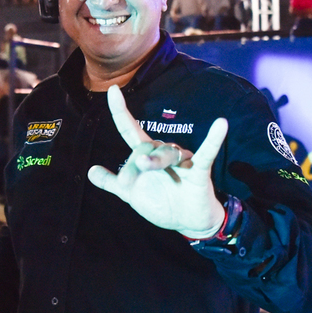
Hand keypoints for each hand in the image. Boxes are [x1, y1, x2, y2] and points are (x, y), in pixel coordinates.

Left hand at [87, 85, 227, 238]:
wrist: (188, 223)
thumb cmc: (161, 204)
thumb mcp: (131, 195)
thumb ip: (111, 183)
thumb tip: (90, 171)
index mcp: (146, 156)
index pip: (131, 129)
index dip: (121, 111)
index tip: (113, 89)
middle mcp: (164, 153)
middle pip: (146, 146)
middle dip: (137, 163)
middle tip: (129, 183)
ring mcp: (182, 161)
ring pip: (167, 152)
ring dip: (156, 161)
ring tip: (148, 167)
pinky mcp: (199, 171)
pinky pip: (206, 152)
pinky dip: (214, 139)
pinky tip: (221, 125)